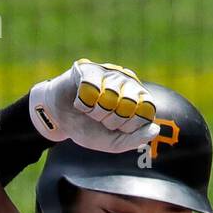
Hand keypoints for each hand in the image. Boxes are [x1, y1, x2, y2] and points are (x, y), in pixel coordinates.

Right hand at [28, 59, 159, 152]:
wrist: (58, 121)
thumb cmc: (87, 128)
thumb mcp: (112, 142)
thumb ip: (134, 139)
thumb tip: (154, 129)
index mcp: (138, 98)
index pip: (145, 110)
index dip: (128, 125)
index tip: (115, 128)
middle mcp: (127, 82)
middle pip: (128, 104)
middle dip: (111, 120)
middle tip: (100, 120)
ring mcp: (109, 73)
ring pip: (110, 95)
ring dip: (95, 111)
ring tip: (89, 111)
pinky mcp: (89, 69)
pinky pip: (91, 88)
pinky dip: (82, 102)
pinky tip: (79, 102)